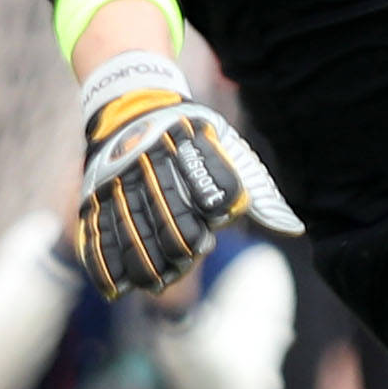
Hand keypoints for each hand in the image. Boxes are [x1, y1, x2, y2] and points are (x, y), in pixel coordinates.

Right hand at [73, 51, 299, 298]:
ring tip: (155, 282)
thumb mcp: (224, 150)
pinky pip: (96, 231)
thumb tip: (291, 227)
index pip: (205, 191)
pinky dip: (105, 262)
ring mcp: (119, 179)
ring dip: (143, 263)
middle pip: (166, 218)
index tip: (204, 239)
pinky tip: (118, 285)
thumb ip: (256, 191)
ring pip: (130, 229)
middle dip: (175, 249)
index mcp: (189, 150)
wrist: (131, 102)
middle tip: (180, 265)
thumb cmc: (190, 139)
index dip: (205, 220)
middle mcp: (152, 165)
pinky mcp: (95, 193)